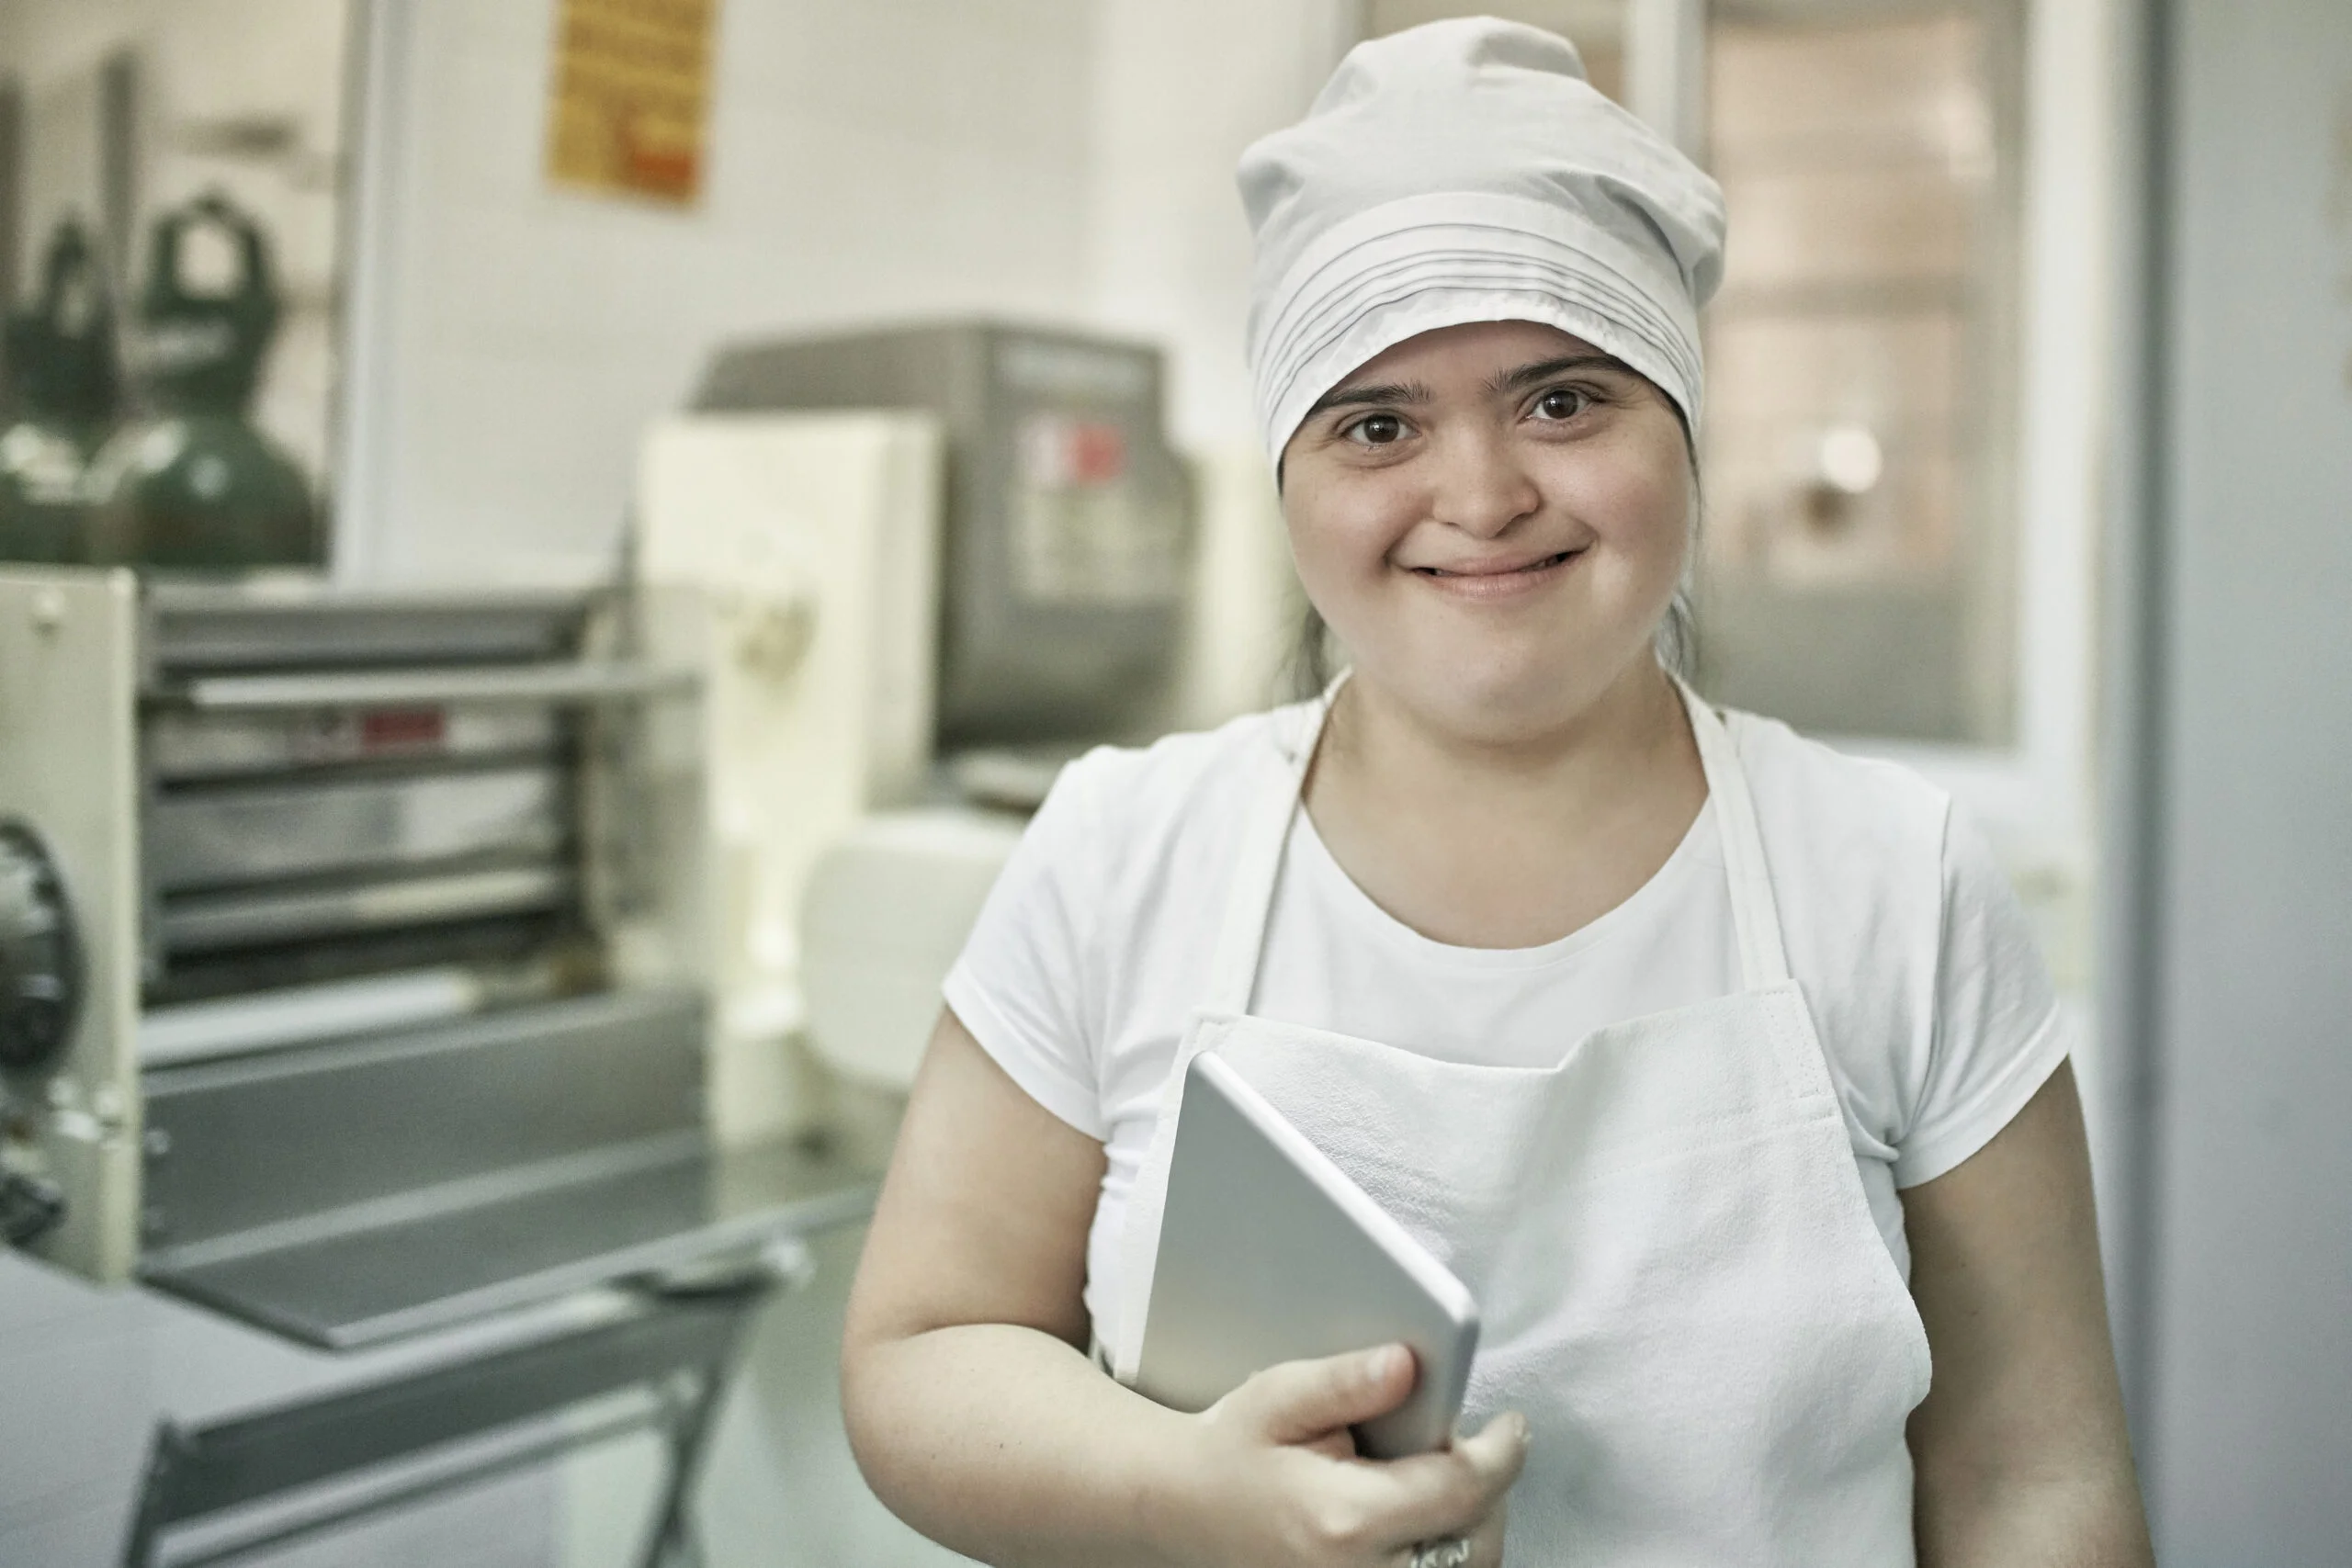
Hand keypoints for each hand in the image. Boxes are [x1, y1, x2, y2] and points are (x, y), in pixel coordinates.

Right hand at [1154, 1343, 1528, 1567]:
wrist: (1182, 1510)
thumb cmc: (1232, 1452)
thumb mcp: (1278, 1397)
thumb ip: (1346, 1382)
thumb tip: (1408, 1365)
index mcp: (1344, 1520)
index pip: (1463, 1490)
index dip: (1502, 1455)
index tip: (1511, 1427)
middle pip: (1477, 1541)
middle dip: (1489, 1491)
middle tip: (1467, 1448)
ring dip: (1473, 1527)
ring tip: (1447, 1482)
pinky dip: (1446, 1555)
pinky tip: (1426, 1522)